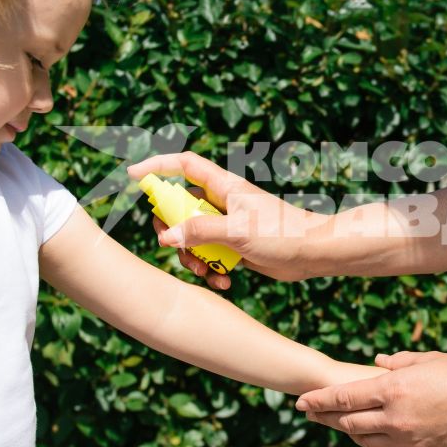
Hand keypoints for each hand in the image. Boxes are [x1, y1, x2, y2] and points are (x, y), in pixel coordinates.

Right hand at [125, 151, 328, 289]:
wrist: (314, 253)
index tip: (133, 175)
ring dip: (191, 257)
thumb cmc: (283, 234)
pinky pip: (207, 255)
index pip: (183, 165)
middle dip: (171, 230)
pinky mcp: (233, 245)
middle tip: (177, 248)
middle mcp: (221, 203)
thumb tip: (167, 236)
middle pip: (177, 207)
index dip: (157, 166)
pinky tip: (223, 281)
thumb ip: (201, 232)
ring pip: (190, 236)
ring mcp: (225, 224)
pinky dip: (209, 269)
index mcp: (223, 187)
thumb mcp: (238, 232)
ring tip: (206, 272)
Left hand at [297, 351, 446, 446]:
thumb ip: (398, 363)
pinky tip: (375, 439)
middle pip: (348, 422)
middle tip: (312, 413)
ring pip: (366, 442)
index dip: (317, 401)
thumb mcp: (430, 360)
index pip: (343, 397)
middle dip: (327, 418)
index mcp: (394, 390)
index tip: (299, 402)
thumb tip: (375, 364)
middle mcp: (396, 418)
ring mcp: (409, 441)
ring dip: (352, 433)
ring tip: (343, 425)